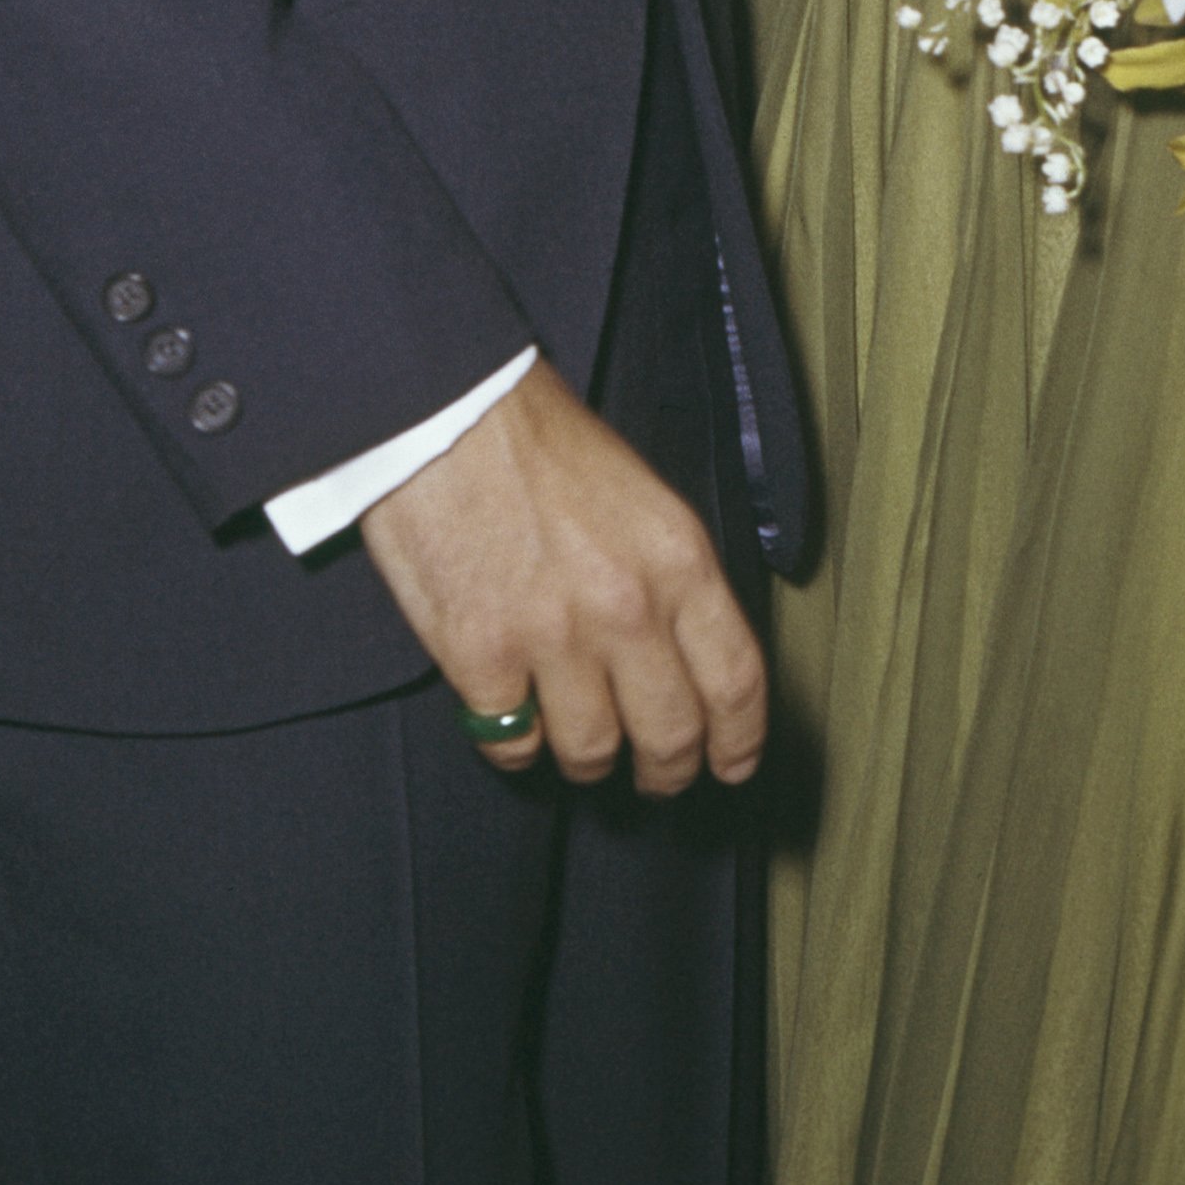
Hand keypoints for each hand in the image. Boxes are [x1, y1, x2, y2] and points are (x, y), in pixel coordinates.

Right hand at [357, 363, 765, 795]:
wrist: (445, 409)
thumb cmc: (538, 441)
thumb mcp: (640, 497)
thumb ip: (670, 578)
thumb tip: (686, 658)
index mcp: (677, 558)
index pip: (735, 680)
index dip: (740, 740)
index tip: (732, 763)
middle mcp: (626, 606)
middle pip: (671, 735)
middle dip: (667, 770)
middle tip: (655, 775)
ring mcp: (553, 638)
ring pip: (592, 751)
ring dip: (586, 755)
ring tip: (572, 733)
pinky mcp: (481, 657)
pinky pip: (513, 742)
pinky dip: (514, 739)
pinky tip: (510, 710)